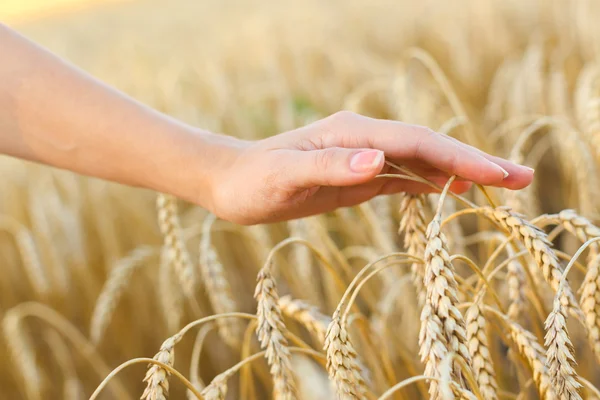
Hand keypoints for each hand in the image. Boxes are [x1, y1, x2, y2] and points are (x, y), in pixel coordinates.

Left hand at [204, 111, 533, 224]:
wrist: (231, 182)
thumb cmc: (254, 181)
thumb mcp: (286, 177)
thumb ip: (332, 168)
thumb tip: (381, 161)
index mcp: (355, 135)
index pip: (419, 144)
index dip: (460, 158)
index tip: (498, 176)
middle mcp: (365, 141)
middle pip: (431, 148)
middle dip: (475, 162)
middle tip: (522, 179)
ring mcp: (362, 158)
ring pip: (422, 162)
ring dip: (461, 172)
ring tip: (501, 185)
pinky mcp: (355, 176)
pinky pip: (402, 178)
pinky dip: (431, 183)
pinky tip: (450, 191)